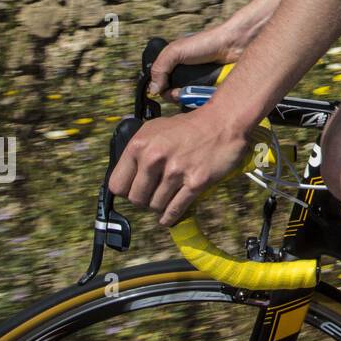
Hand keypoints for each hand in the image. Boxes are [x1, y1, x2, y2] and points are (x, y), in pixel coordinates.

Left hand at [108, 105, 254, 225]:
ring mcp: (175, 171)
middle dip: (144, 200)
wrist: (223, 122)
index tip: (135, 189)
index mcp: (139, 145)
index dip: (126, 190)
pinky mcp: (195, 182)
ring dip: (160, 206)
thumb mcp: (155, 129)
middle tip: (153, 195)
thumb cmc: (189, 126)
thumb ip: (139, 151)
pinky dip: (170, 217)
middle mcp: (154, 159)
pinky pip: (175, 209)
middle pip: (136, 199)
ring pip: (156, 206)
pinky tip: (168, 218)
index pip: (117, 185)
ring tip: (166, 198)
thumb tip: (127, 176)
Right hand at [148, 24, 244, 101]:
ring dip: (190, 99)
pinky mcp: (211, 90)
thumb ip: (160, 68)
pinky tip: (205, 94)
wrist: (233, 45)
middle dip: (176, 97)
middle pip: (174, 97)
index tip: (168, 91)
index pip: (161, 88)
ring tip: (196, 91)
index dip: (163, 91)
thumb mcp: (175, 51)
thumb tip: (153, 90)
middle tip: (181, 92)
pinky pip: (203, 102)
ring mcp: (199, 85)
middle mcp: (185, 77)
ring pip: (189, 101)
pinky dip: (203, 100)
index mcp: (174, 68)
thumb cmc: (205, 43)